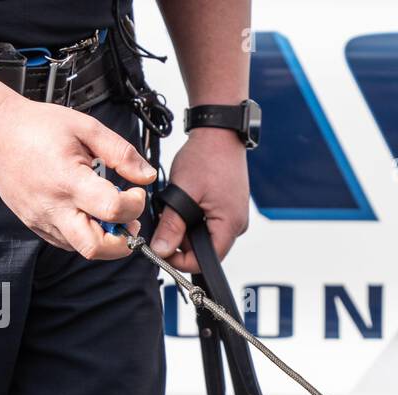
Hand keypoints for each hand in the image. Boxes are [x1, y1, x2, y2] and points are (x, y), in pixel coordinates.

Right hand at [0, 95, 155, 258]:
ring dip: (105, 239)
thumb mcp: (87, 128)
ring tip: (109, 214)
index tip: (136, 192)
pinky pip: (67, 243)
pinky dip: (85, 235)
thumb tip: (147, 177)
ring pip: (82, 249)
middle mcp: (53, 206)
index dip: (134, 205)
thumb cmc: (37, 127)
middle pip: (96, 247)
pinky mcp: (35, 225)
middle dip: (122, 242)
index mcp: (68, 180)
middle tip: (129, 221)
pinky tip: (88, 213)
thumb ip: (122, 153)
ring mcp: (41, 220)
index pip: (112, 210)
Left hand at [149, 127, 249, 271]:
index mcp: (230, 224)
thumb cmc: (206, 156)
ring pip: (204, 236)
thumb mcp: (182, 193)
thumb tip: (161, 250)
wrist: (219, 132)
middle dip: (181, 241)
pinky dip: (194, 217)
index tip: (160, 250)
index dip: (180, 260)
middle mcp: (237, 224)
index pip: (206, 260)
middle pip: (205, 249)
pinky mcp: (229, 208)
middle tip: (165, 221)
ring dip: (186, 227)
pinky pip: (209, 223)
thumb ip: (172, 225)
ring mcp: (234, 216)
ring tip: (177, 205)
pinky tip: (188, 201)